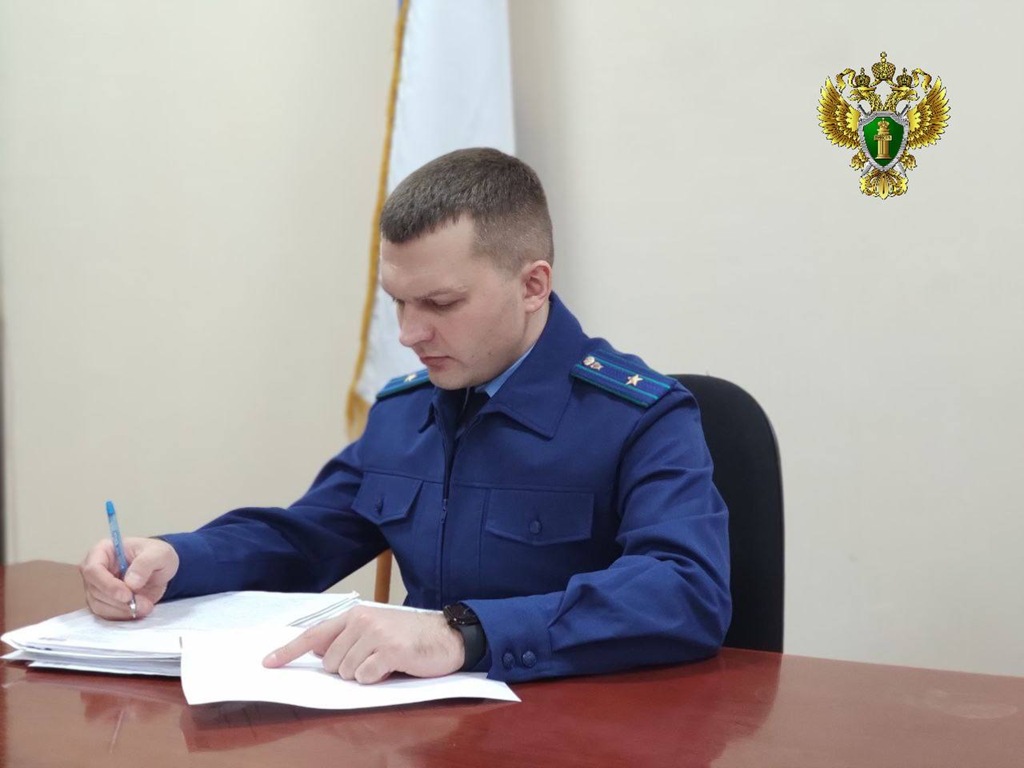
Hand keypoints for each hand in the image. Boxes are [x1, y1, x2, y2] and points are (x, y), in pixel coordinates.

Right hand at [79, 537, 179, 619]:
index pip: (93, 570)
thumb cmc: (156, 554)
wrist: (160, 568)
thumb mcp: (159, 553)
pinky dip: (122, 616)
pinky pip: (106, 614)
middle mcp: (94, 570)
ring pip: (99, 605)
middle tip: (144, 605)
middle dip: (120, 602)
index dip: (108, 585)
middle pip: (95, 591)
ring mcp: (96, 587)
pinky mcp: (102, 602)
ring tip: (146, 607)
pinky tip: (138, 611)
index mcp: (102, 551)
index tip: (127, 595)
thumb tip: (130, 582)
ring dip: (122, 611)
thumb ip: (145, 564)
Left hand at [262, 605, 463, 683]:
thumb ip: (347, 638)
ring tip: (386, 662)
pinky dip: (376, 679)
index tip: (268, 664)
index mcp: (356, 614)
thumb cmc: (411, 635)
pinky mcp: (391, 650)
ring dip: (364, 675)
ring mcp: (376, 634)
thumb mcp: (376, 629)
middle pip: (331, 662)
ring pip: (347, 672)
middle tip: (373, 660)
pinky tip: (393, 667)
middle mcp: (363, 620)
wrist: (447, 635)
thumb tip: (319, 653)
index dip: (289, 651)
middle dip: (348, 669)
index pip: (315, 634)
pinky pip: (366, 677)